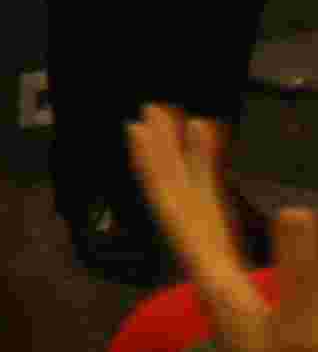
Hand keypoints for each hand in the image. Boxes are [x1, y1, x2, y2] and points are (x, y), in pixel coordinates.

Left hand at [131, 105, 317, 351]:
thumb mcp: (308, 334)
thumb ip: (307, 277)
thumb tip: (297, 209)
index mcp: (219, 288)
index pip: (176, 216)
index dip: (156, 169)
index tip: (136, 124)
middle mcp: (218, 287)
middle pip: (184, 210)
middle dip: (171, 159)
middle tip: (156, 109)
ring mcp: (238, 297)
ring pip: (209, 222)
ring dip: (201, 176)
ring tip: (202, 131)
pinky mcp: (259, 309)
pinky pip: (235, 243)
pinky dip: (232, 209)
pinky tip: (247, 202)